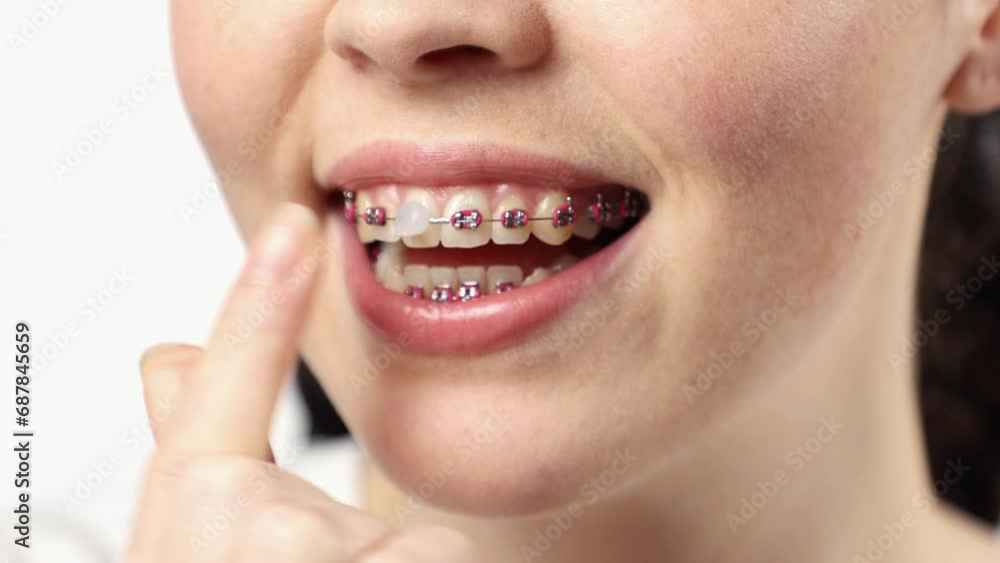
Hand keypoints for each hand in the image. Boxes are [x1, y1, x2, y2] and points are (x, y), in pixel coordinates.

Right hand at [127, 204, 473, 561]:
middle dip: (334, 535)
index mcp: (195, 498)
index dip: (266, 292)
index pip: (233, 369)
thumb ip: (191, 438)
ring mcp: (331, 552)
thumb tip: (170, 355)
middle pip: (333, 488)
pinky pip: (438, 555)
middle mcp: (261, 524)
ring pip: (391, 532)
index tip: (296, 223)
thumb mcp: (176, 537)